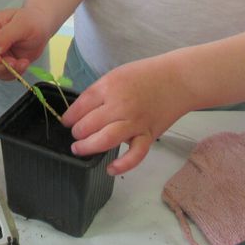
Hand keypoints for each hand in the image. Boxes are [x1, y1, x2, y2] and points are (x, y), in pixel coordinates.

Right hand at [0, 7, 50, 80]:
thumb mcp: (21, 24)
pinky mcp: (4, 63)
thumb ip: (5, 35)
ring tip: (23, 62)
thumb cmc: (31, 19)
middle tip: (13, 63)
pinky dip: (14, 73)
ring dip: (7, 71)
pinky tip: (24, 63)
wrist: (42, 26)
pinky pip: (3, 75)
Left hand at [62, 59, 190, 174]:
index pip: (80, 106)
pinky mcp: (148, 135)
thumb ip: (99, 93)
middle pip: (88, 125)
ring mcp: (134, 122)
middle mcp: (119, 106)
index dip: (69, 117)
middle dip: (77, 133)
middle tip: (76, 135)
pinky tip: (110, 169)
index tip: (66, 122)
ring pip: (105, 140)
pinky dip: (122, 165)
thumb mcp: (116, 75)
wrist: (177, 80)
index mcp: (108, 87)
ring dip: (88, 147)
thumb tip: (81, 112)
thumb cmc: (145, 75)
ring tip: (79, 149)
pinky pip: (135, 154)